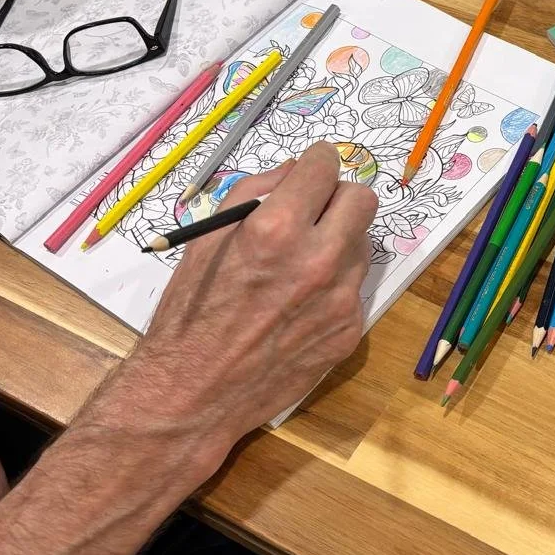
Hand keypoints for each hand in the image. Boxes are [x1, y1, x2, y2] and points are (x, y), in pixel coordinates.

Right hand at [81, 143, 377, 485]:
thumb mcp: (207, 239)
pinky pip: (355, 288)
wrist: (196, 392)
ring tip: (299, 266)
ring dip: (338, 242)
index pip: (325, 167)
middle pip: (363, 200)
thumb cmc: (192, 312)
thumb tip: (295, 171)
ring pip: (362, 245)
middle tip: (315, 210)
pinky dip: (335, 286)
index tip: (313, 168)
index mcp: (277, 230)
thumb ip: (255, 194)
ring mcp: (341, 299)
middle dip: (339, 196)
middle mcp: (319, 260)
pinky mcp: (350, 331)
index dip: (317, 162)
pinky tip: (300, 305)